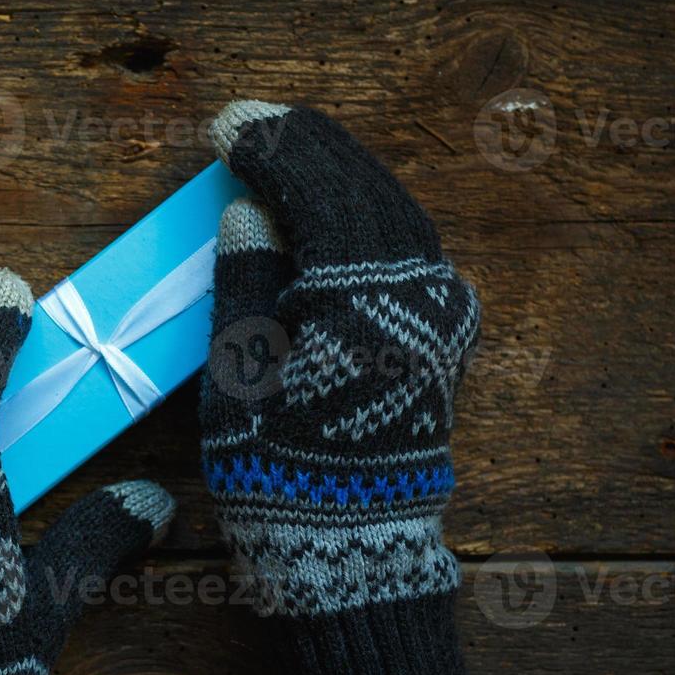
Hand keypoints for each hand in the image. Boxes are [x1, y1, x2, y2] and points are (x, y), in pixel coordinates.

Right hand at [200, 101, 479, 615]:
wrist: (354, 553)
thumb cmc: (282, 474)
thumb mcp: (240, 382)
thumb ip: (248, 284)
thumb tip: (249, 212)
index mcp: (366, 296)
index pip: (318, 191)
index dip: (269, 150)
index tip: (226, 125)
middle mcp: (422, 293)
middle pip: (365, 188)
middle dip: (307, 148)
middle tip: (254, 122)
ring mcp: (446, 313)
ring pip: (395, 210)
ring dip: (340, 174)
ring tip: (288, 149)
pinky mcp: (448, 335)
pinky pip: (410, 245)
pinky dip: (368, 212)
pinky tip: (336, 205)